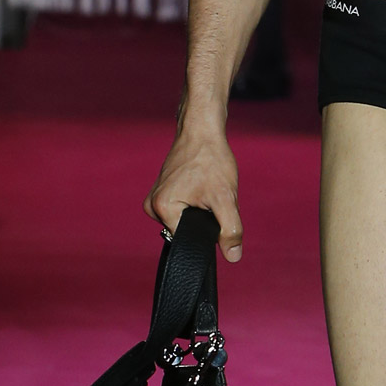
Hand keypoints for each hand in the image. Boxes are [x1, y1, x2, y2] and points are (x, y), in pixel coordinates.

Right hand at [148, 122, 241, 262]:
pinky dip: (196, 204)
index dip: (208, 232)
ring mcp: (155, 200)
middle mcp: (152, 207)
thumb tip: (233, 256)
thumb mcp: (225, 197)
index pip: (188, 240)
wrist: (201, 130)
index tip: (215, 210)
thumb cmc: (211, 158)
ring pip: (186, 221)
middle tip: (211, 195)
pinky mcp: (162, 194)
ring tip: (206, 189)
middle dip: (205, 220)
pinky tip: (201, 187)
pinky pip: (182, 211)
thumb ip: (230, 230)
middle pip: (187, 231)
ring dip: (201, 211)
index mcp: (161, 209)